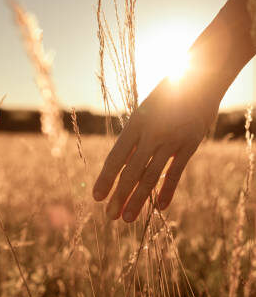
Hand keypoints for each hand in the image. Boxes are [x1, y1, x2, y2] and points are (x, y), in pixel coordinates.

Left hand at [93, 75, 219, 222]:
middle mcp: (151, 134)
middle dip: (118, 196)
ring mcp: (171, 141)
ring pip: (151, 177)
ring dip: (138, 200)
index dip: (105, 179)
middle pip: (131, 172)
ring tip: (128, 218)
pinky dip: (168, 192)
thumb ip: (136, 134)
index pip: (115, 157)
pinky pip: (175, 173)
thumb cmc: (168, 93)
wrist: (200, 77)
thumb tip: (124, 160)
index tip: (96, 197)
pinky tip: (160, 208)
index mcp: (135, 123)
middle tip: (109, 216)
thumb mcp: (146, 108)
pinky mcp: (190, 145)